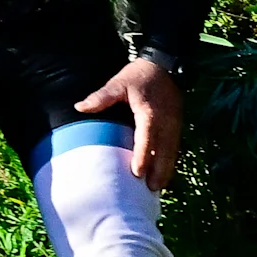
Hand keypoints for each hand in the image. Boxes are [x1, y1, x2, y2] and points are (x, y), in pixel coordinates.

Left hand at [68, 55, 182, 191]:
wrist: (164, 66)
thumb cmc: (139, 76)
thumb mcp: (118, 83)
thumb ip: (101, 97)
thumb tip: (80, 107)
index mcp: (149, 113)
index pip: (147, 138)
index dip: (143, 156)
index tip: (137, 172)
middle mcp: (165, 122)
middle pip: (164, 151)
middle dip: (159, 171)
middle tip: (152, 189)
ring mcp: (174, 126)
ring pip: (172, 152)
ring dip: (167, 170)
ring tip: (159, 187)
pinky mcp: (176, 127)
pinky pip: (174, 148)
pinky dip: (170, 162)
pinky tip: (164, 173)